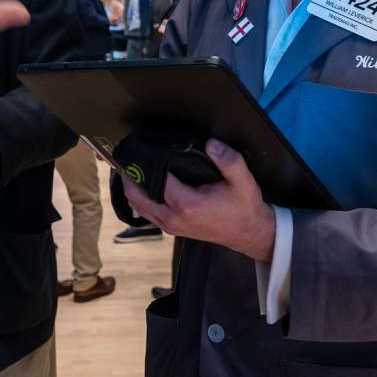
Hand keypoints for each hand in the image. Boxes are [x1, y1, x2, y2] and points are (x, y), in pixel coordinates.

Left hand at [121, 138, 275, 262]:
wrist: (248, 233)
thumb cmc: (244, 207)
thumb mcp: (243, 181)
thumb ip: (228, 160)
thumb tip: (211, 143)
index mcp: (187, 205)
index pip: (157, 179)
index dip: (147, 162)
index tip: (142, 146)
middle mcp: (173, 217)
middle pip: (137, 194)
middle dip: (130, 174)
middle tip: (127, 154)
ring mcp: (169, 225)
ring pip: (137, 205)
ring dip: (131, 185)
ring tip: (130, 165)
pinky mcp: (170, 228)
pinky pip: (145, 212)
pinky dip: (138, 196)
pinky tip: (141, 182)